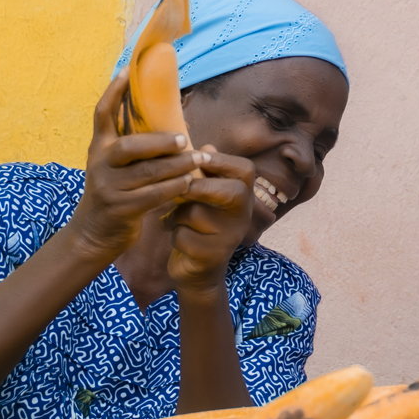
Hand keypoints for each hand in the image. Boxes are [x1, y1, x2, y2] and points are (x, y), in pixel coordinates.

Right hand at [68, 75, 204, 264]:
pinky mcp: (120, 209)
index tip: (129, 69)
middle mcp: (100, 164)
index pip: (102, 113)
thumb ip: (134, 147)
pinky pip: (152, 195)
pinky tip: (189, 184)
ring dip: (177, 166)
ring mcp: (108, 187)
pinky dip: (173, 188)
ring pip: (147, 172)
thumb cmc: (114, 193)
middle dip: (160, 142)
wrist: (93, 234)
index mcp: (99, 147)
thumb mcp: (115, 167)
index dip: (114, 91)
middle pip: (130, 145)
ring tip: (199, 159)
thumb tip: (172, 125)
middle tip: (185, 140)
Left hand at [165, 151, 255, 289]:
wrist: (199, 273)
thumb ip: (207, 174)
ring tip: (174, 218)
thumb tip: (206, 145)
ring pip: (197, 213)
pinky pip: (184, 235)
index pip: (245, 171)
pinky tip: (176, 238)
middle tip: (179, 188)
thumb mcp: (207, 198)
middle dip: (198, 187)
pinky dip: (173, 235)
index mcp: (245, 197)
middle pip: (230, 192)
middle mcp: (243, 217)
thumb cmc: (200, 226)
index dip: (221, 160)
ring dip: (177, 214)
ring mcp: (230, 239)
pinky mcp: (212, 257)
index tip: (198, 156)